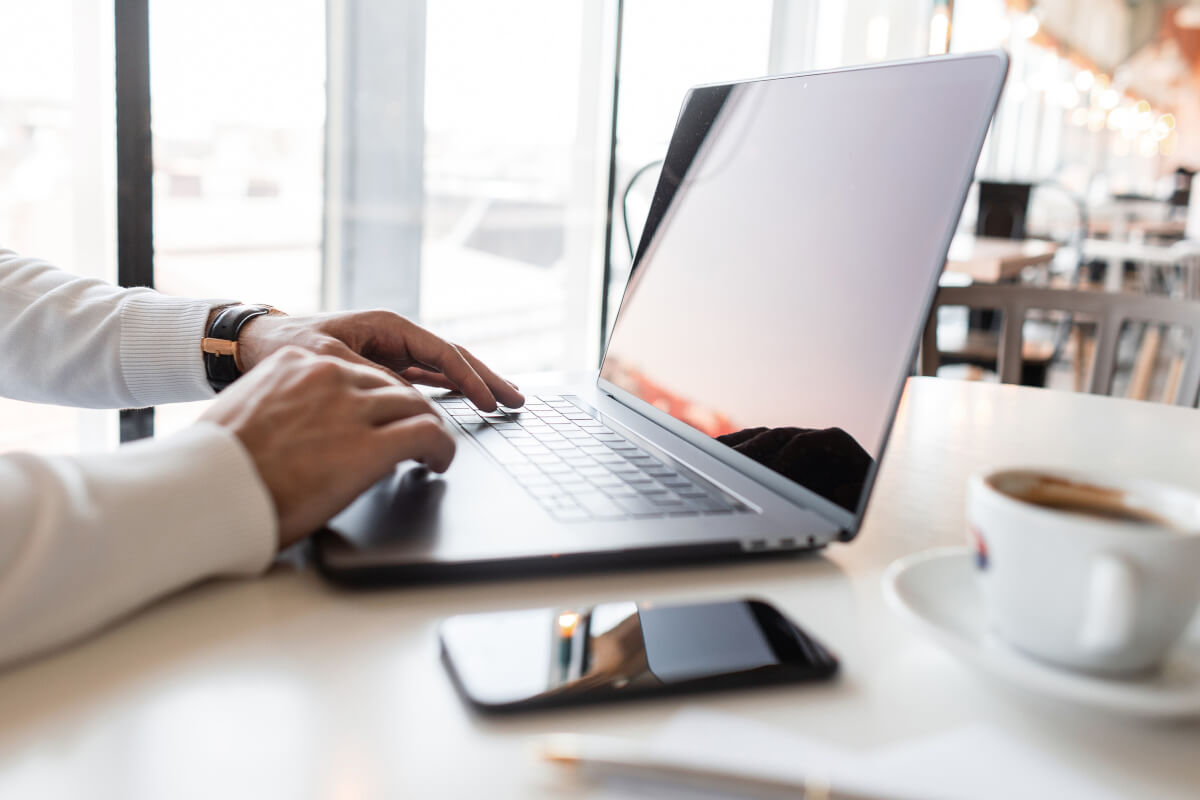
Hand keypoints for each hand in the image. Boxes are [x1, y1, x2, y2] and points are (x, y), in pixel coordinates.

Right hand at [199, 346, 455, 546]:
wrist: (205, 490)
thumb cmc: (216, 467)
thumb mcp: (250, 413)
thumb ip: (285, 409)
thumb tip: (301, 429)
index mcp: (294, 365)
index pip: (356, 373)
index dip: (376, 400)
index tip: (382, 417)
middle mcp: (328, 376)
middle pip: (393, 386)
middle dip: (409, 412)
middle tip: (418, 436)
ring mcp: (352, 408)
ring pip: (417, 405)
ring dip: (429, 429)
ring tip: (431, 451)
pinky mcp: (372, 445)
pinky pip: (428, 433)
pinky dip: (442, 447)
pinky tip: (438, 462)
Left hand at [235, 309, 524, 410]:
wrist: (252, 346)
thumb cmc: (283, 346)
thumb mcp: (327, 361)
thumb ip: (371, 378)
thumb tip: (409, 401)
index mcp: (386, 325)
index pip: (441, 352)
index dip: (469, 378)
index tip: (488, 402)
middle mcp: (393, 337)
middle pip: (452, 359)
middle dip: (485, 379)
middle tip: (516, 402)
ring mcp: (390, 354)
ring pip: (442, 371)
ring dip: (473, 386)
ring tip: (503, 402)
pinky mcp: (382, 370)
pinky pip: (425, 381)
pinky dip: (449, 392)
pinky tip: (469, 403)